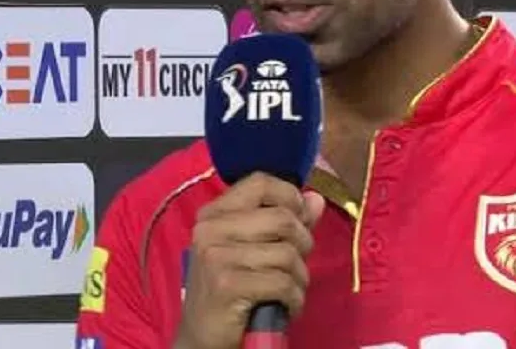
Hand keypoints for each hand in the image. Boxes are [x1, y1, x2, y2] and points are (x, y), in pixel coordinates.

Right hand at [174, 172, 326, 348]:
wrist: (201, 339)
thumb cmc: (230, 293)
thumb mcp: (254, 252)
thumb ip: (285, 223)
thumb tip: (315, 198)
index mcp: (214, 214)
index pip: (260, 183)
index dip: (290, 197)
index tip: (300, 220)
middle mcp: (210, 229)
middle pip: (282, 218)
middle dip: (303, 244)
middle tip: (296, 267)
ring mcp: (216, 257)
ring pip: (287, 253)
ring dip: (300, 278)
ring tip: (290, 292)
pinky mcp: (227, 285)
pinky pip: (283, 282)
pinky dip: (295, 299)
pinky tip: (286, 307)